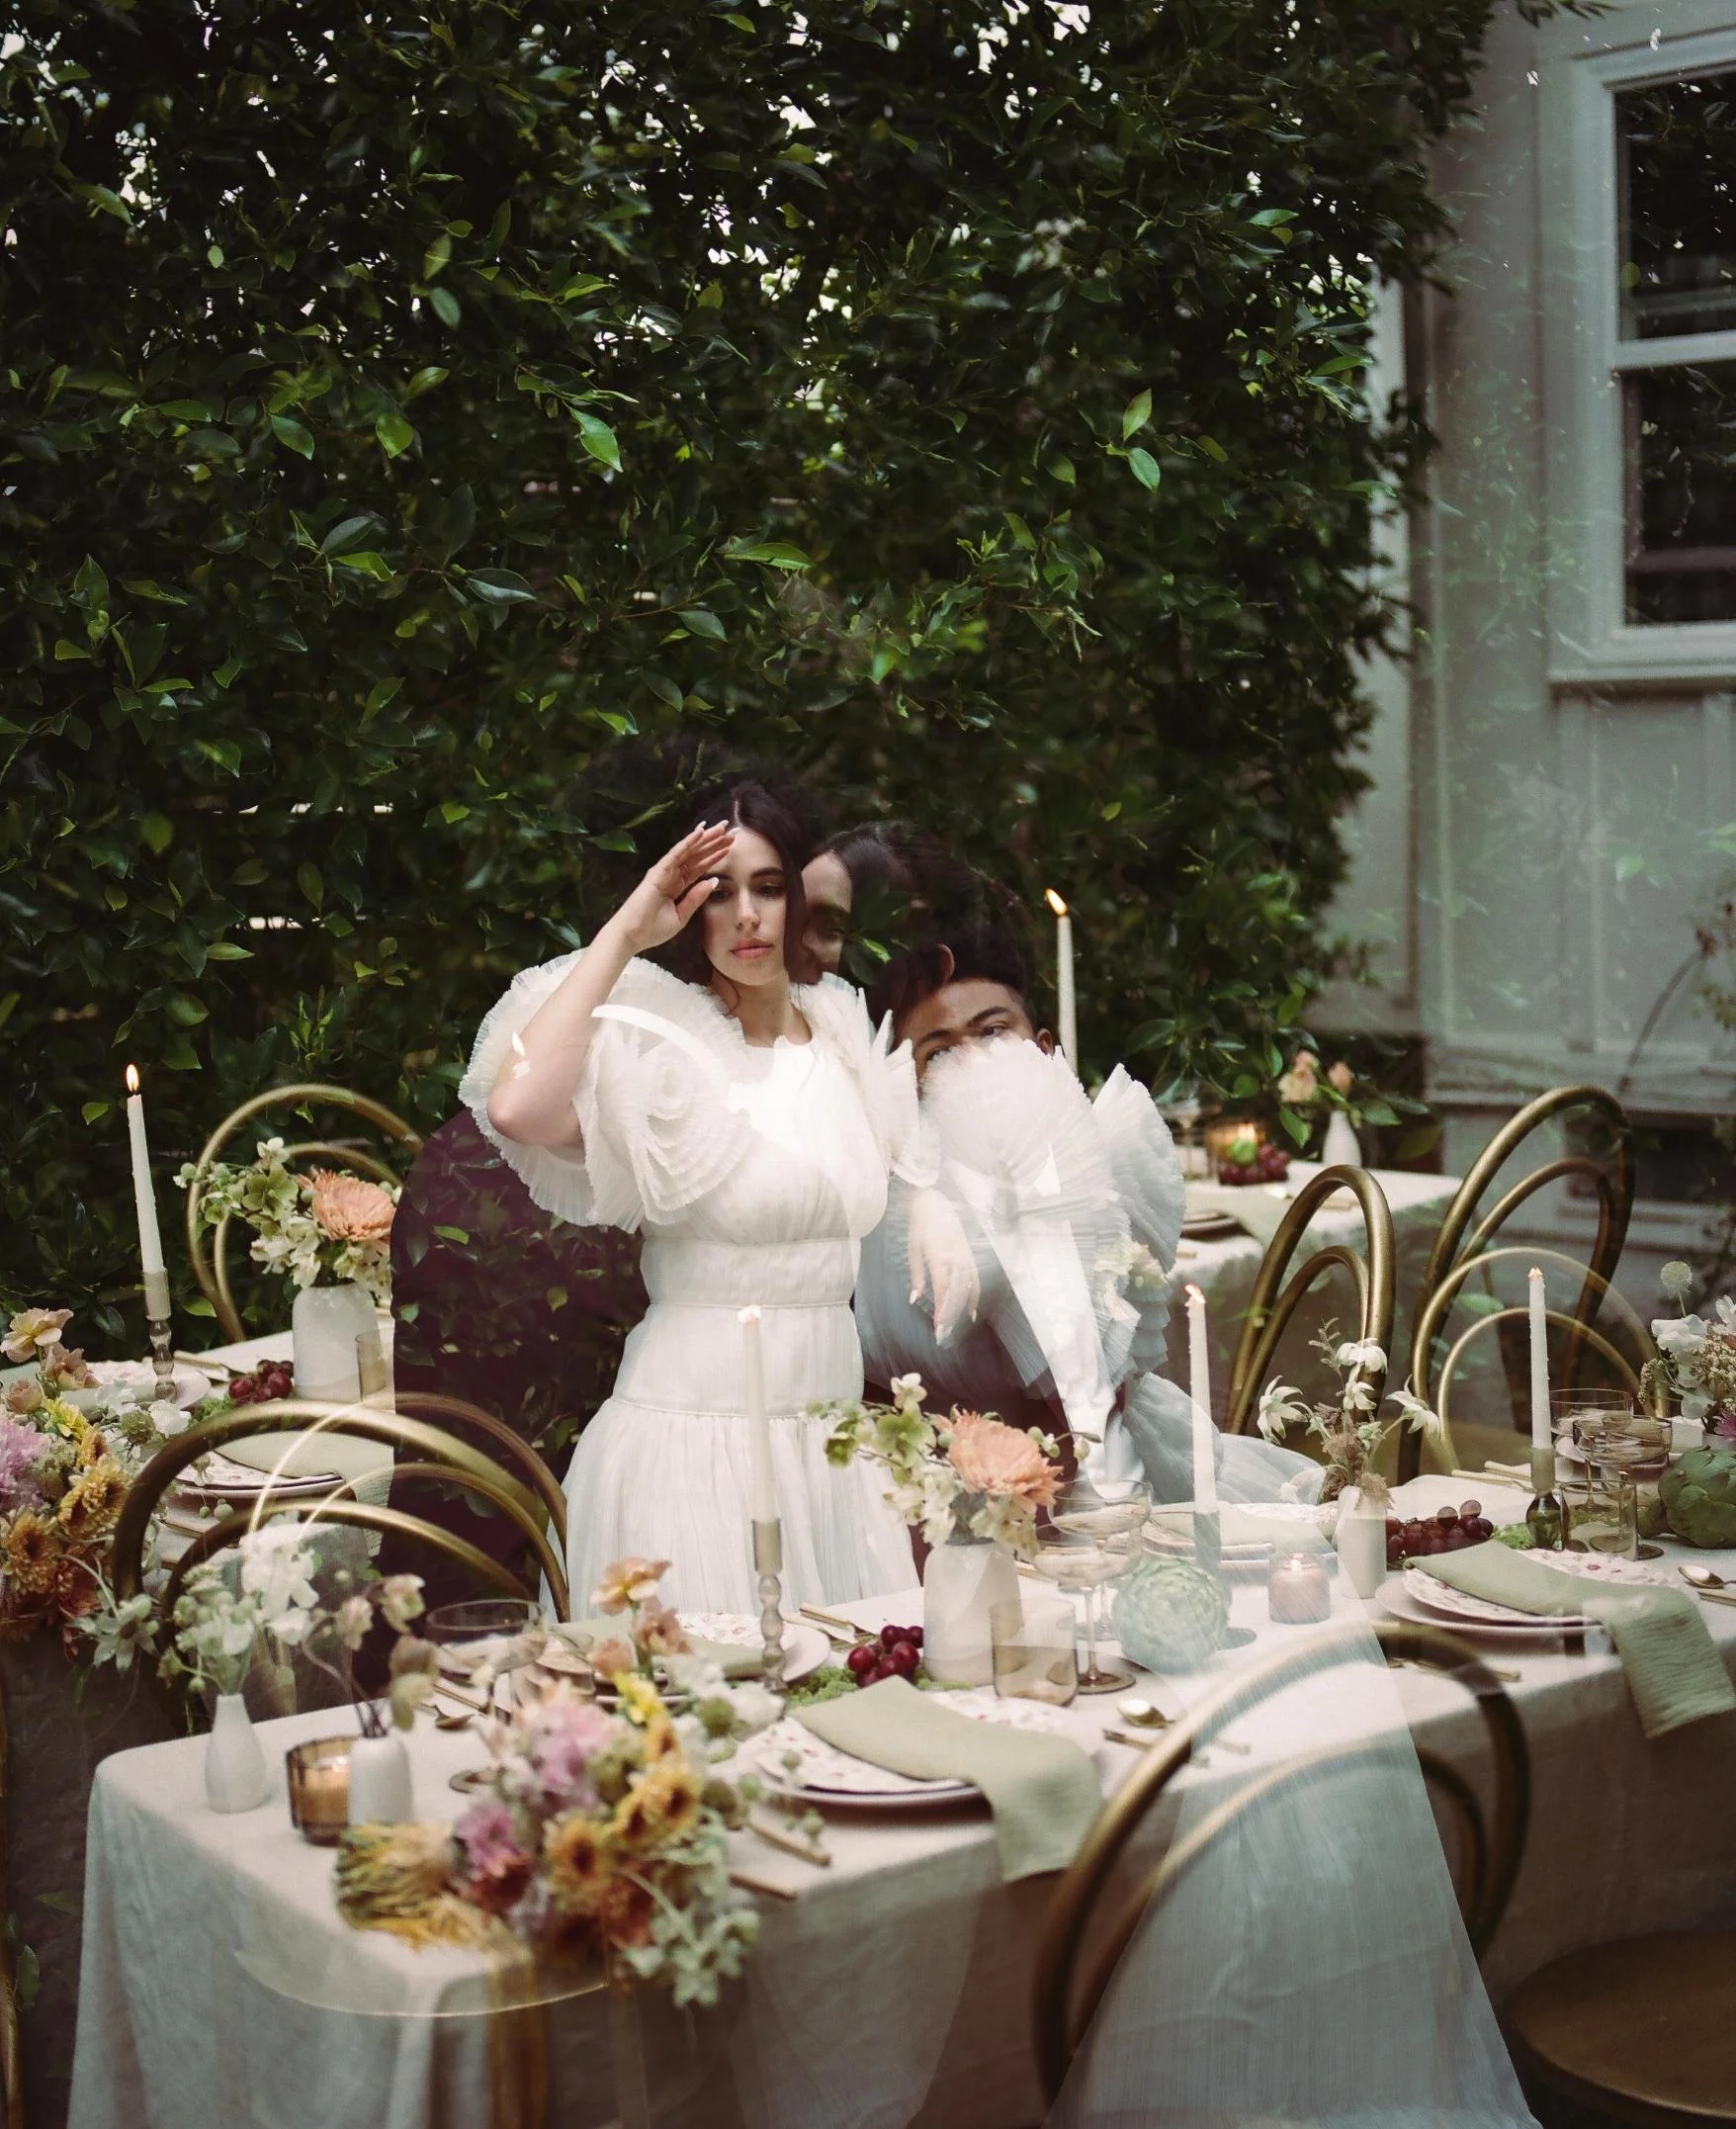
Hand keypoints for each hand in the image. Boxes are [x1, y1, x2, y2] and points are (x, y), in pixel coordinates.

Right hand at [611, 822, 733, 953]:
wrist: (633, 935)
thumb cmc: (652, 929)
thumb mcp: (681, 915)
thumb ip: (696, 898)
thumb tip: (713, 881)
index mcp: (677, 885)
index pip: (699, 867)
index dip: (715, 856)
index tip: (730, 846)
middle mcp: (672, 875)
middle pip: (697, 855)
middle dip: (714, 843)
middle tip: (732, 831)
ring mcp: (664, 871)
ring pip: (689, 851)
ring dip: (706, 839)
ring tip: (722, 828)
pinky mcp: (658, 871)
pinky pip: (675, 854)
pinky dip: (688, 842)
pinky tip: (700, 832)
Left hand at [906, 1188, 979, 1344]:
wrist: (935, 1204)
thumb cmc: (920, 1227)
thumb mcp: (913, 1250)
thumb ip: (917, 1276)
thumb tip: (915, 1299)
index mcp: (939, 1258)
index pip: (942, 1291)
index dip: (941, 1311)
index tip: (938, 1327)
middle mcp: (955, 1260)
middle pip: (955, 1294)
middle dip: (950, 1316)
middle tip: (943, 1335)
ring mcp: (965, 1258)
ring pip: (966, 1290)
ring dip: (960, 1310)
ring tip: (953, 1327)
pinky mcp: (969, 1256)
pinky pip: (975, 1281)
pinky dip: (974, 1297)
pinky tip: (971, 1312)